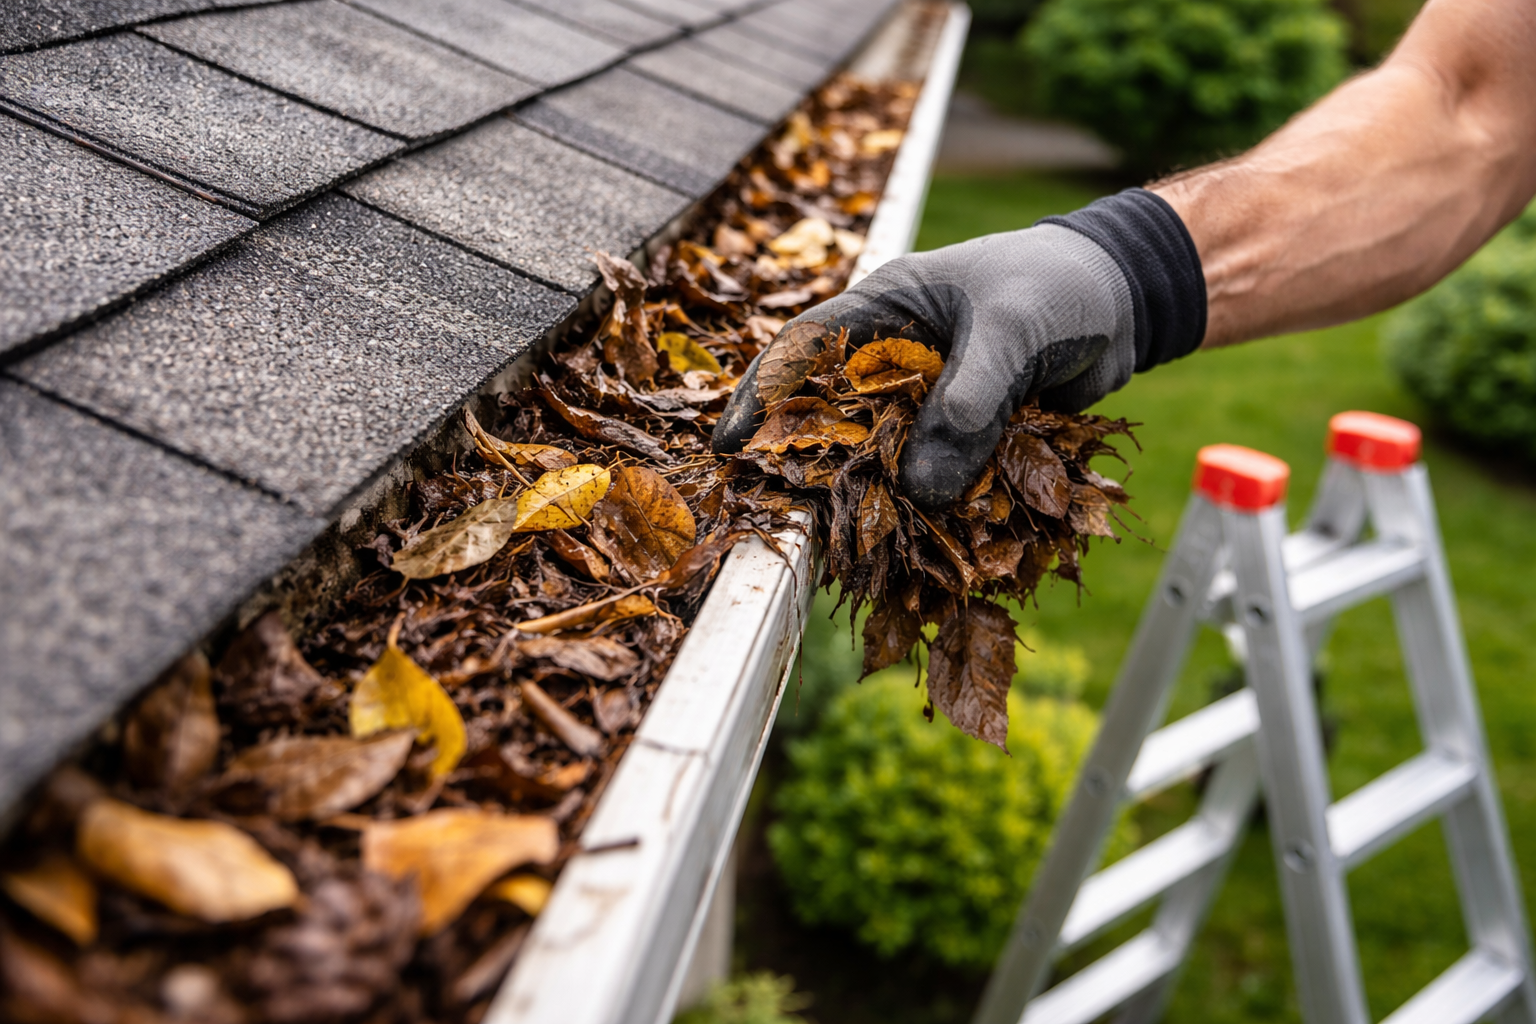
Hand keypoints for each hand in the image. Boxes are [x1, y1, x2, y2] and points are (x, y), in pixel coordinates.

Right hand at [712, 189, 1206, 509]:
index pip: (803, 351)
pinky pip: (939, 482)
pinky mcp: (967, 440)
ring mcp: (929, 405)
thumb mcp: (1012, 330)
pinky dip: (932, 515)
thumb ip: (968, 402)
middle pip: (835, 421)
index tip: (731, 448)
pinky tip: (920, 553)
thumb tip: (924, 492)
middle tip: (781, 521)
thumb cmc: (1061, 286)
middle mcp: (895, 361)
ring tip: (845, 553)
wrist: (1127, 302)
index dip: (760, 398)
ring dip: (874, 504)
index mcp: (884, 309)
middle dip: (810, 470)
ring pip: (887, 462)